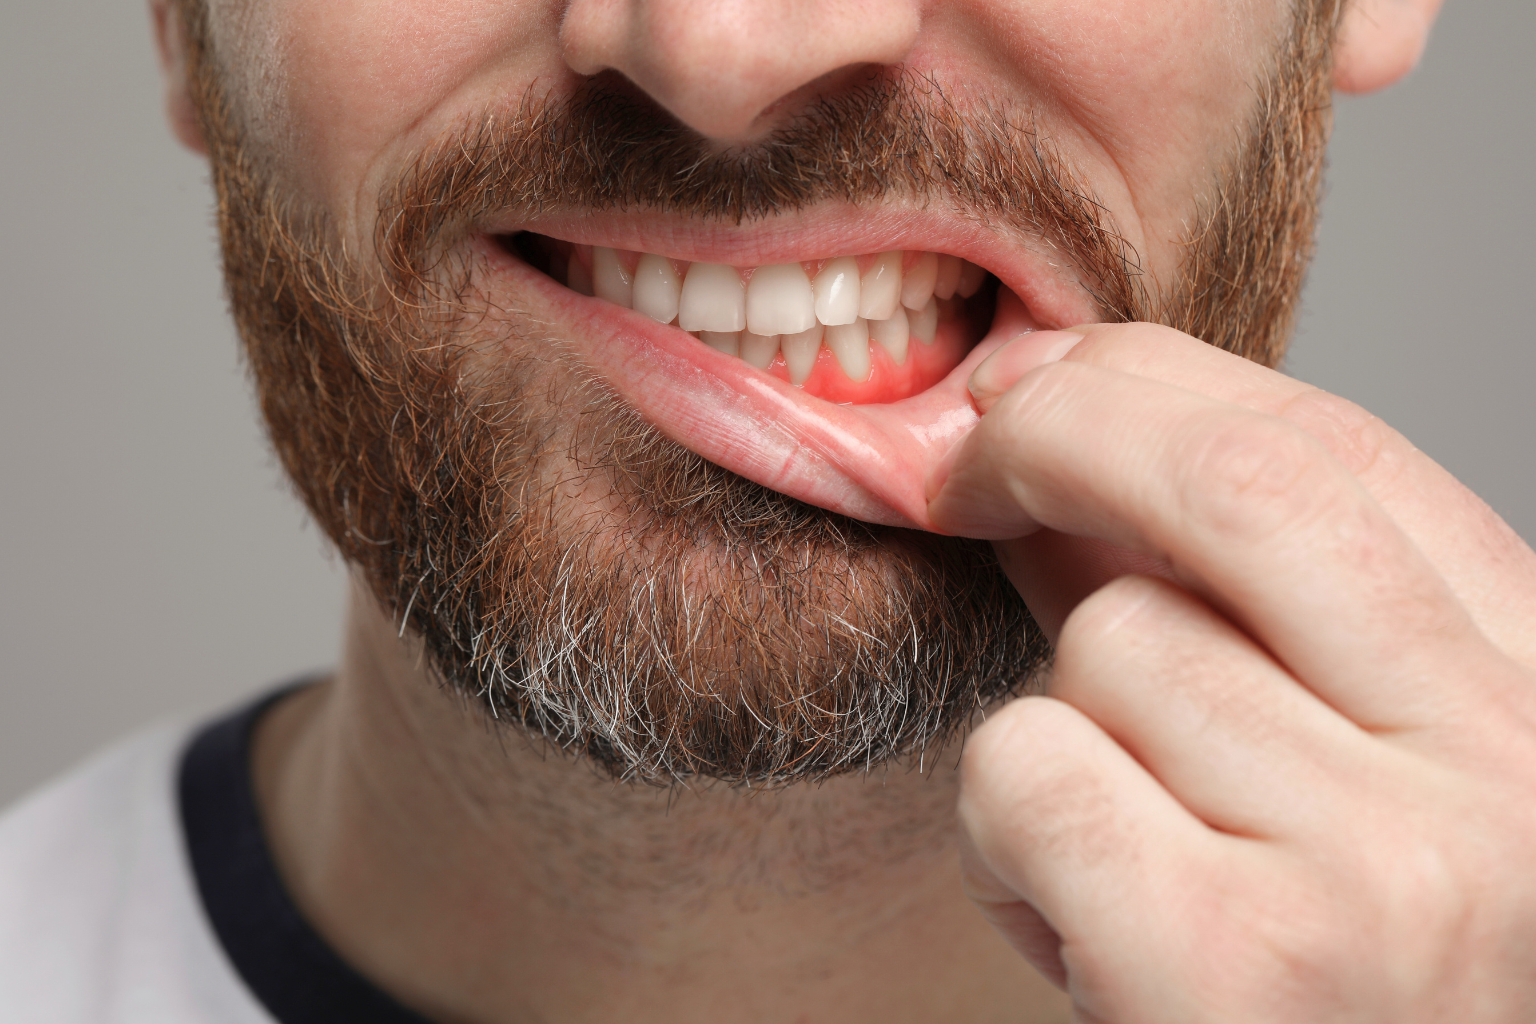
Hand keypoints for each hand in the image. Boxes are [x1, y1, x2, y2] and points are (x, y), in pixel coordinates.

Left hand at [928, 323, 1535, 1021]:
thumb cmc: (1340, 989)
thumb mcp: (1340, 773)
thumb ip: (1231, 615)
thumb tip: (1055, 447)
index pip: (1341, 450)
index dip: (1155, 384)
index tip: (1039, 381)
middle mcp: (1511, 774)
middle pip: (1235, 477)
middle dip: (1062, 428)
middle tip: (968, 455)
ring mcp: (1389, 870)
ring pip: (1105, 647)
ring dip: (1063, 723)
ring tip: (1133, 850)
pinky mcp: (1240, 967)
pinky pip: (1030, 768)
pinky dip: (1010, 835)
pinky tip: (1089, 928)